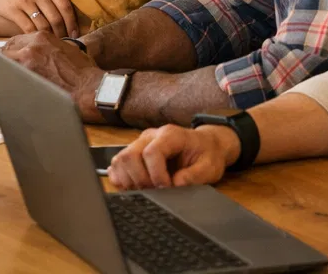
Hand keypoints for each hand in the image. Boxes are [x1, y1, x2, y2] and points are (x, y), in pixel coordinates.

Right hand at [0, 0, 78, 37]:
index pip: (65, 5)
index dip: (72, 21)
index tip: (76, 31)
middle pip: (56, 17)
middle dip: (63, 32)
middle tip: (66, 40)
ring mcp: (24, 1)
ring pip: (43, 25)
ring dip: (51, 36)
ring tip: (55, 41)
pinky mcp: (13, 11)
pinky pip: (29, 28)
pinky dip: (36, 35)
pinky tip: (39, 39)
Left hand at [2, 31, 103, 121]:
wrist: (90, 87)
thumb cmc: (82, 71)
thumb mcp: (65, 49)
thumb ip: (47, 47)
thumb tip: (35, 53)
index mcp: (41, 37)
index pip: (15, 41)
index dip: (11, 51)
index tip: (10, 58)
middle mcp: (31, 47)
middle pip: (6, 51)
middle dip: (4, 60)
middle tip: (4, 70)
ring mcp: (27, 63)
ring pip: (4, 65)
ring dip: (4, 72)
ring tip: (6, 80)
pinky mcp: (26, 79)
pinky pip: (9, 79)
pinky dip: (8, 83)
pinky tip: (11, 89)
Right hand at [108, 124, 238, 189]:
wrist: (205, 144)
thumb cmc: (207, 154)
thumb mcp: (209, 167)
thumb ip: (194, 176)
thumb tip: (175, 184)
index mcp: (170, 135)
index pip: (151, 152)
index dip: (156, 175)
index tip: (166, 188)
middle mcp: (150, 136)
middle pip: (129, 155)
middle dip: (140, 180)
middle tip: (154, 192)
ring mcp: (140, 143)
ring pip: (120, 159)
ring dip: (128, 180)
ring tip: (145, 191)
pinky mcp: (134, 152)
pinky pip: (117, 163)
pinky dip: (120, 177)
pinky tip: (133, 186)